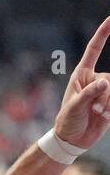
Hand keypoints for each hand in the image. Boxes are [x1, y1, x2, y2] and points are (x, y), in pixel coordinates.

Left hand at [54, 16, 109, 149]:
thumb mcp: (74, 108)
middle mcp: (95, 79)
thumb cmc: (68, 121)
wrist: (73, 140)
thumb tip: (105, 82)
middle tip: (95, 109)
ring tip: (100, 114)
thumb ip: (89, 94)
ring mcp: (105, 90)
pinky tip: (106, 117)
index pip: (94, 50)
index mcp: (81, 75)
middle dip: (106, 95)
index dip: (103, 34)